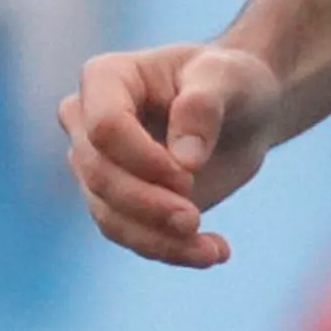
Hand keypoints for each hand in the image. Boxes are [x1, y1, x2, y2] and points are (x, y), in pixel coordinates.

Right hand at [65, 39, 282, 267]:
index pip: (104, 126)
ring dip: (158, 240)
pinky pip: (129, 235)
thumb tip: (184, 161)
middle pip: (99, 176)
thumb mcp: (228, 78)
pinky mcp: (119, 203)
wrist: (242, 115)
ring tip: (212, 251)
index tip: (189, 172)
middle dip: (147, 205)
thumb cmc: (231, 83)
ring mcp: (99, 166)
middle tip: (195, 219)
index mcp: (106, 78)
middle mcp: (88, 122)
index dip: (141, 158)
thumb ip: (204, 107)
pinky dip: (169, 251)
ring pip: (108, 215)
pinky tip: (211, 252)